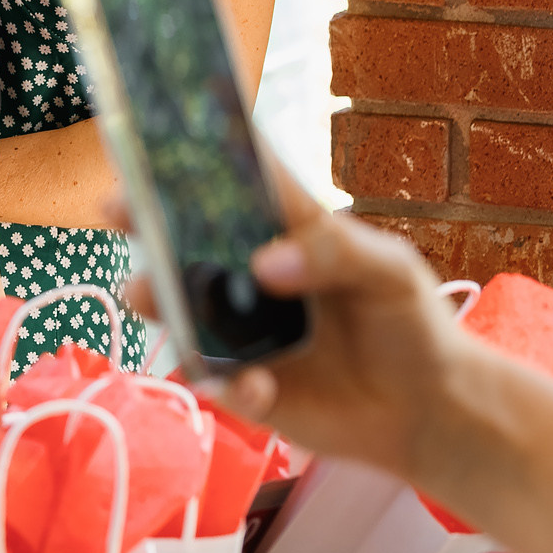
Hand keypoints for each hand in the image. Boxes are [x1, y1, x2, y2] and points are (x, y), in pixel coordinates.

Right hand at [120, 153, 468, 480]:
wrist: (434, 410)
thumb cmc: (413, 323)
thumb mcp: (390, 270)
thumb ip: (335, 251)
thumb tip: (262, 265)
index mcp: (283, 235)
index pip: (230, 187)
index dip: (187, 161)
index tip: (148, 142)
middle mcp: (249, 279)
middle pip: (181, 242)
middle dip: (141, 222)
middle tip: (118, 210)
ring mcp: (241, 334)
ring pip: (177, 311)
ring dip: (157, 299)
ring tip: (151, 295)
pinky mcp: (246, 387)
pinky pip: (215, 382)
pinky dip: (229, 384)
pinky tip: (260, 387)